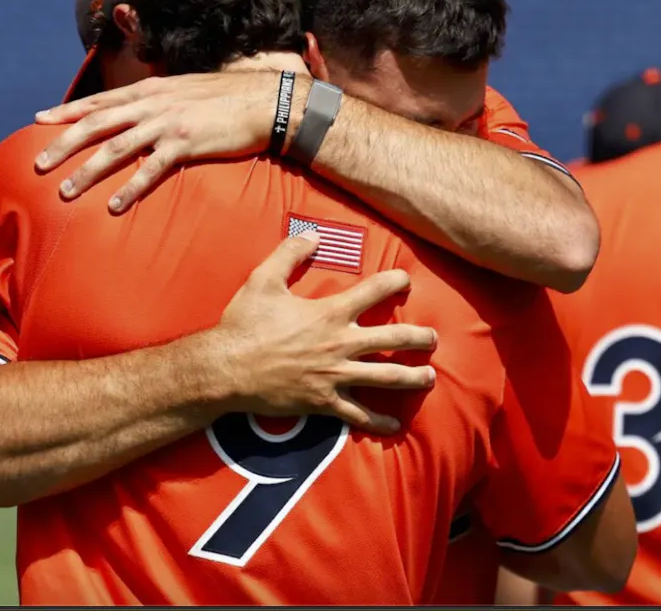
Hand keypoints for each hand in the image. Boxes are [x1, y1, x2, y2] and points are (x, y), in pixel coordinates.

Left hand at [35, 72, 287, 211]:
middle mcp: (151, 105)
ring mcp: (167, 124)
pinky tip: (115, 206)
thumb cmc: (224, 98)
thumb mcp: (182, 90)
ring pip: (116, 148)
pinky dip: (131, 188)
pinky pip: (152, 170)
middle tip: (38, 165)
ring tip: (66, 192)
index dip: (67, 111)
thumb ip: (156, 100)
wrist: (262, 101)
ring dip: (88, 171)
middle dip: (64, 144)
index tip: (39, 121)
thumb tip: (137, 112)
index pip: (98, 101)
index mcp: (148, 91)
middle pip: (97, 124)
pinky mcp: (186, 145)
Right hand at [206, 232, 436, 433]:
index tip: (406, 281)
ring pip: (387, 378)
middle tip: (433, 338)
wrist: (227, 369)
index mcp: (330, 313)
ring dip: (413, 377)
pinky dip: (379, 421)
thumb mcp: (263, 280)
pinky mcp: (324, 402)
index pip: (374, 292)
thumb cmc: (244, 324)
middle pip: (394, 339)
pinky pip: (358, 415)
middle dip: (420, 338)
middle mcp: (341, 344)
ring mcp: (335, 376)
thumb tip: (314, 235)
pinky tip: (394, 423)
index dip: (395, 282)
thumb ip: (290, 254)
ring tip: (429, 376)